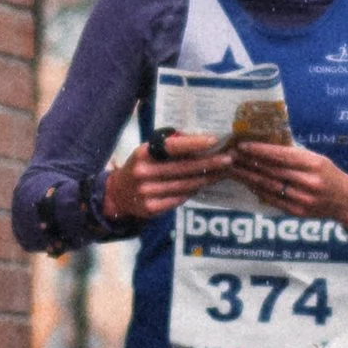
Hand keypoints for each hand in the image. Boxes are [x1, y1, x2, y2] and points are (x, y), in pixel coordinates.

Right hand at [104, 130, 227, 221]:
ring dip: (206, 178)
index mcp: (143, 153)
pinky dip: (193, 191)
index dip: (193, 144)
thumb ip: (169, 146)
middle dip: (209, 163)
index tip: (213, 140)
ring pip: (185, 185)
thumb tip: (199, 138)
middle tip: (229, 159)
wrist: (118, 195)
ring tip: (223, 172)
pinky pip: (179, 199)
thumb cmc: (141, 166)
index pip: (171, 147)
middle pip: (183, 168)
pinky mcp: (151, 208)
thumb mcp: (147, 151)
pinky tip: (204, 184)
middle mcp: (144, 173)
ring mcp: (147, 192)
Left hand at [229, 139, 347, 231]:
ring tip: (234, 169)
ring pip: (269, 186)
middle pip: (271, 171)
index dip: (259, 150)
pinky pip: (273, 200)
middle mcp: (308, 182)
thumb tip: (265, 146)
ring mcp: (302, 199)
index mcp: (313, 164)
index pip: (281, 155)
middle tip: (230, 155)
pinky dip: (258, 191)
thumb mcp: (317, 158)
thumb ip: (294, 154)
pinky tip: (247, 184)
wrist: (347, 201)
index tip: (242, 145)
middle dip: (249, 162)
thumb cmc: (330, 174)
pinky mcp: (297, 212)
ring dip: (249, 177)